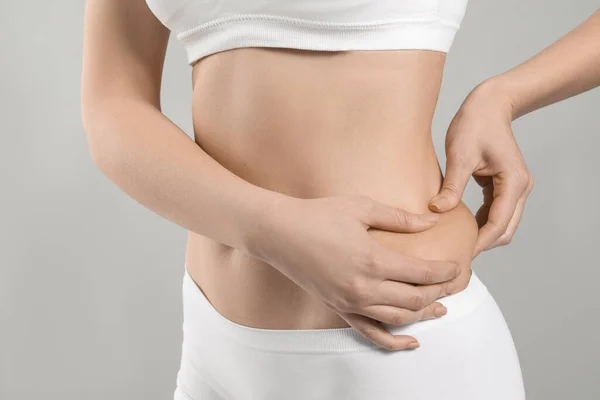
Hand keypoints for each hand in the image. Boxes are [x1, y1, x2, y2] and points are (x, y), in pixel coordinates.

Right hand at [247, 194, 461, 350]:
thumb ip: (399, 218)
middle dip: (438, 293)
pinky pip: (370, 332)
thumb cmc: (318, 216)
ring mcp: (350, 302)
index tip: (457, 267)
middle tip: (452, 285)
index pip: (421, 273)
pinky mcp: (338, 308)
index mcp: (373, 260)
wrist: (279, 233)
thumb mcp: (362, 207)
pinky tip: (411, 342)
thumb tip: (430, 221)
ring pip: (397, 318)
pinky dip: (393, 341)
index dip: (444, 272)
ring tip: (440, 309)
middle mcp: (364, 287)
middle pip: (414, 299)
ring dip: (423, 315)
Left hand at [428, 80, 534, 257]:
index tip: (461, 254)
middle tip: (456, 255)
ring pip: (501, 223)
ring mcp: (514, 188)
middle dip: (483, 244)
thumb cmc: (475, 124)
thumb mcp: (459, 155)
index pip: (499, 223)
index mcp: (514, 182)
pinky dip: (481, 222)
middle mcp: (520, 188)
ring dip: (482, 235)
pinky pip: (494, 212)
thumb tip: (437, 210)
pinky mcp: (504, 186)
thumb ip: (451, 185)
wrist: (488, 105)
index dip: (480, 242)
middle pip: (505, 229)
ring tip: (456, 246)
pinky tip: (460, 228)